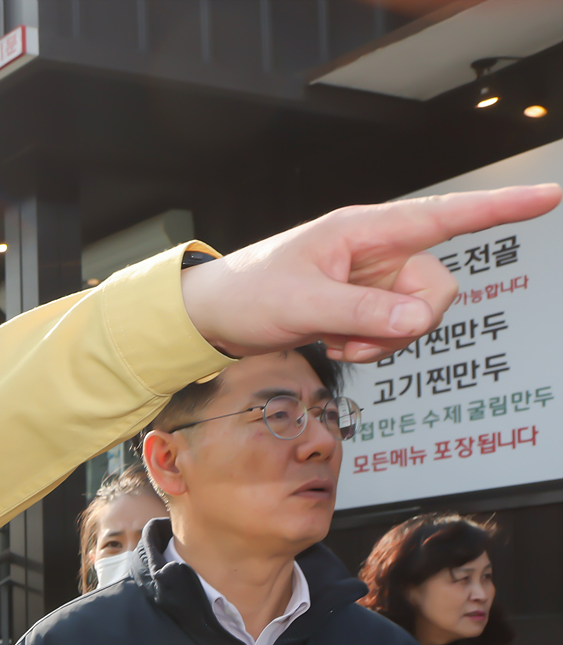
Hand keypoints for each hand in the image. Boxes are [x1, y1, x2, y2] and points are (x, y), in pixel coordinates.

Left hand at [181, 185, 560, 362]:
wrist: (216, 315)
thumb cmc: (249, 294)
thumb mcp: (302, 305)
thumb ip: (362, 314)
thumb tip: (418, 321)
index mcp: (366, 230)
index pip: (446, 215)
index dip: (500, 208)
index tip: (549, 197)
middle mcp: (380, 251)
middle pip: (436, 288)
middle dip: (405, 324)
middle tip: (353, 339)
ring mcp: (376, 280)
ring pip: (418, 317)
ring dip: (382, 342)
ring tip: (335, 341)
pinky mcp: (367, 306)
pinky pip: (396, 333)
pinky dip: (370, 347)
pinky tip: (333, 343)